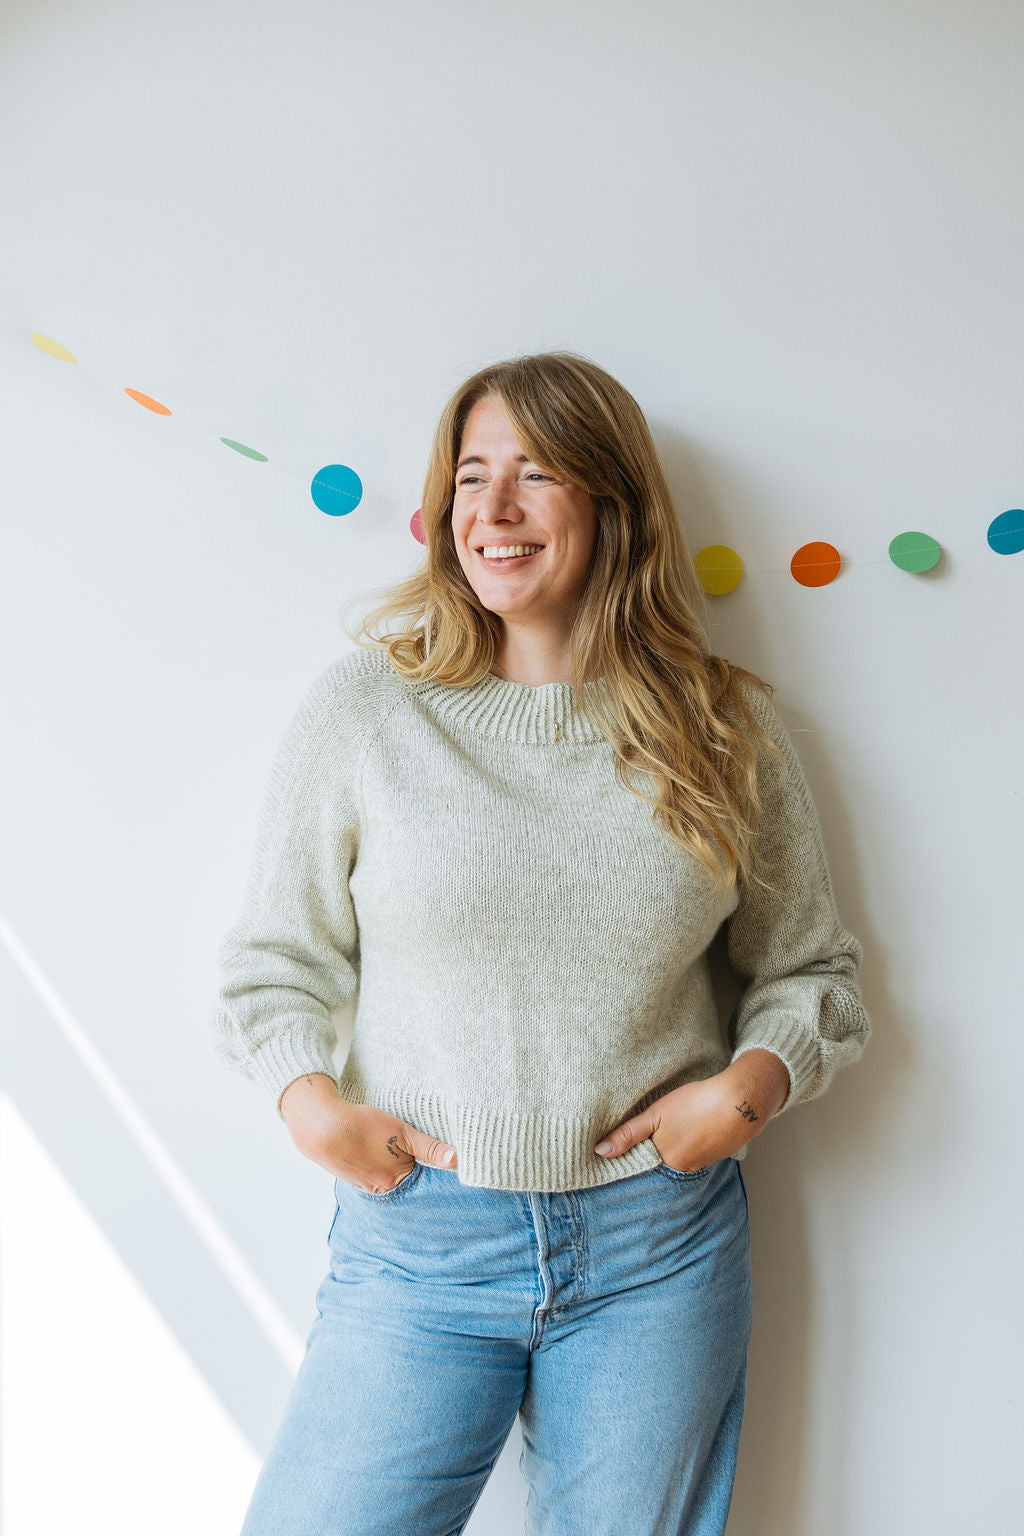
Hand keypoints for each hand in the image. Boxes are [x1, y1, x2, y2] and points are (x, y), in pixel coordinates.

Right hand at [279, 1073, 457, 1192]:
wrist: (322, 1128)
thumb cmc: (364, 1127)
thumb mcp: (403, 1133)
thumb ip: (430, 1148)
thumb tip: (457, 1160)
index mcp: (398, 1182)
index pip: (428, 1186)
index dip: (439, 1176)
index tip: (451, 1171)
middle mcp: (385, 1191)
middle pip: (412, 1188)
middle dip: (422, 1179)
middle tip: (429, 1164)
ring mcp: (369, 1188)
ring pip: (395, 1185)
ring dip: (403, 1175)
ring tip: (406, 1162)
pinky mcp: (358, 1181)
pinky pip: (379, 1181)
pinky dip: (386, 1173)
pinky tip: (384, 1160)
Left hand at [593, 1052, 790, 1171]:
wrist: (742, 1102)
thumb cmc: (696, 1104)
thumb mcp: (656, 1115)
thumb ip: (628, 1134)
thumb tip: (599, 1153)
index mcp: (665, 1162)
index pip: (638, 1168)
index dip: (628, 1160)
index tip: (616, 1156)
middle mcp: (682, 1170)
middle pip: (656, 1167)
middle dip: (647, 1158)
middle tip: (640, 1143)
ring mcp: (700, 1165)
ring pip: (674, 1161)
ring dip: (667, 1152)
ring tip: (665, 1135)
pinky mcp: (713, 1155)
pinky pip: (691, 1156)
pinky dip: (685, 1147)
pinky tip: (686, 1133)